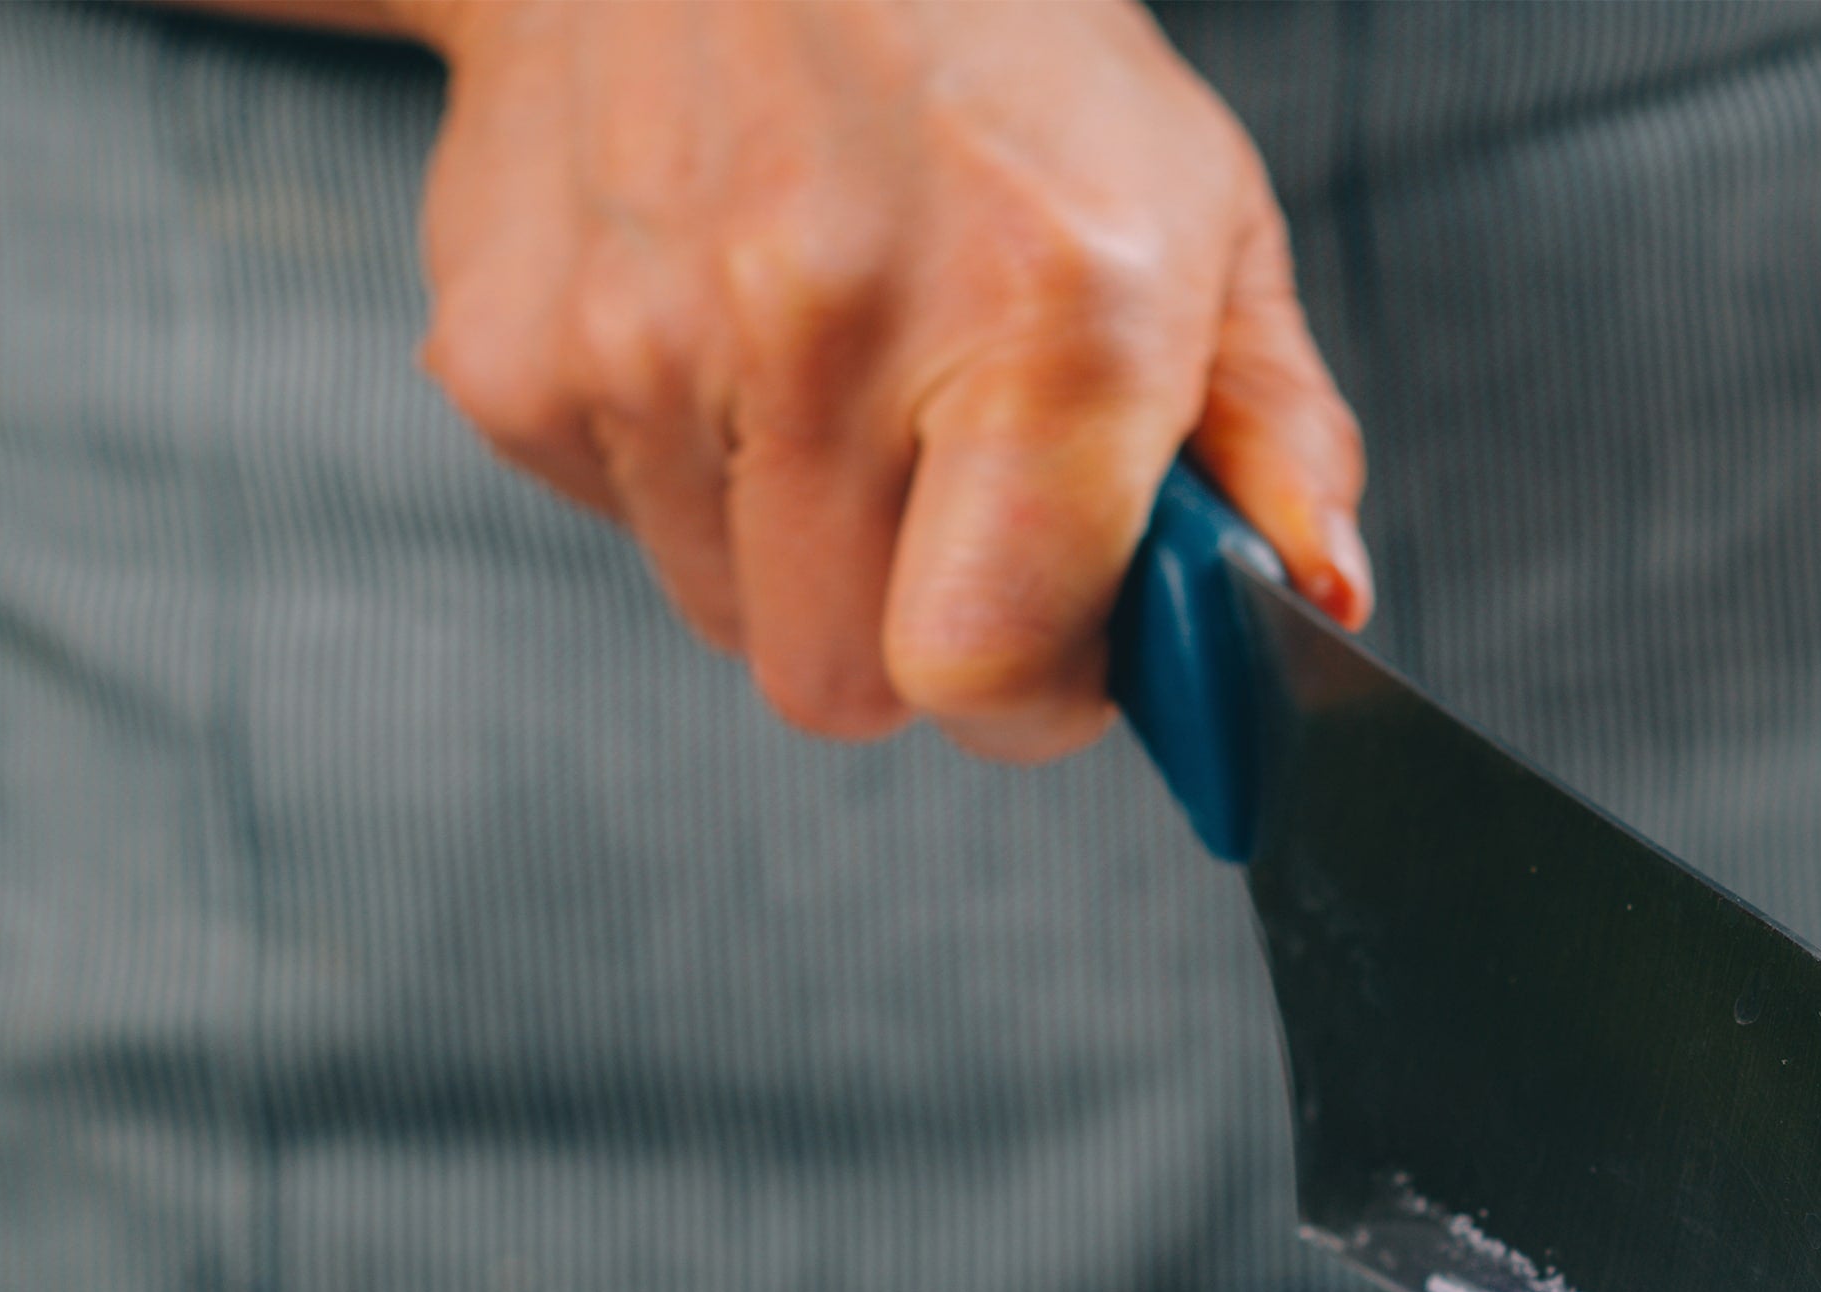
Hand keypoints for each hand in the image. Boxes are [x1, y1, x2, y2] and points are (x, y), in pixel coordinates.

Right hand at [392, 0, 1367, 756]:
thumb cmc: (992, 54)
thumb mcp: (1198, 207)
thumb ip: (1274, 429)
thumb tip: (1314, 598)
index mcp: (1047, 309)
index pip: (985, 668)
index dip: (1031, 697)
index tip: (1060, 648)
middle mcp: (830, 322)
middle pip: (844, 683)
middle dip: (913, 630)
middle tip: (953, 495)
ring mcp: (645, 337)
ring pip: (728, 613)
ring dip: (795, 547)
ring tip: (837, 372)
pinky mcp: (506, 349)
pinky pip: (618, 525)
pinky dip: (682, 468)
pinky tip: (726, 325)